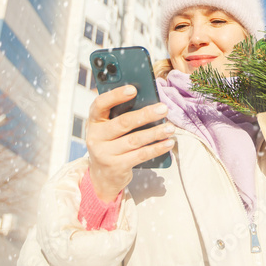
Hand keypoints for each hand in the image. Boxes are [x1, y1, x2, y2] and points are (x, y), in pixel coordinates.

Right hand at [86, 85, 174, 202]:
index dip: (115, 95)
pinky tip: (168, 143)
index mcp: (94, 121)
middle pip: (123, 123)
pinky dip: (156, 148)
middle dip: (145, 115)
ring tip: (170, 127)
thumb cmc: (111, 144)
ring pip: (134, 140)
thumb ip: (121, 115)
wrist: (103, 176)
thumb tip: (149, 103)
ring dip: (155, 133)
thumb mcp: (109, 128)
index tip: (133, 89)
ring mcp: (105, 153)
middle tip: (163, 108)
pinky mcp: (117, 167)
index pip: (100, 104)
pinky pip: (140, 155)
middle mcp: (96, 137)